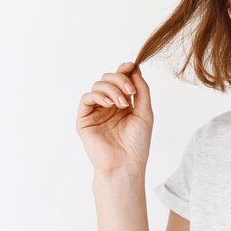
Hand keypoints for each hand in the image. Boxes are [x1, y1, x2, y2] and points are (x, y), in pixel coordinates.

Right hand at [75, 62, 153, 176]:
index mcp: (123, 104)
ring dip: (112, 89)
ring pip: (98, 85)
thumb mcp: (145, 112)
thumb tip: (134, 69)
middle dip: (120, 80)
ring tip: (122, 104)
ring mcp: (96, 112)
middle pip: (109, 78)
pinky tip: (110, 104)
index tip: (131, 65)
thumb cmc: (137, 144)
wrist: (126, 165)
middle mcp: (108, 106)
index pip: (120, 80)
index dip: (124, 69)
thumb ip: (141, 90)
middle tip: (130, 91)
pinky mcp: (84, 119)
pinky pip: (87, 98)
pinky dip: (99, 95)